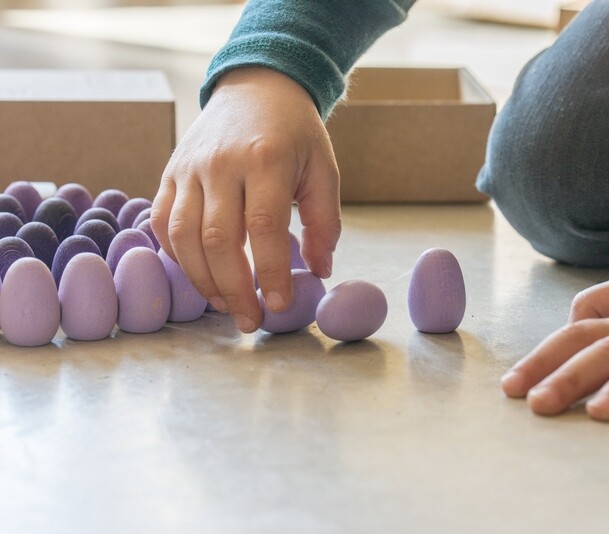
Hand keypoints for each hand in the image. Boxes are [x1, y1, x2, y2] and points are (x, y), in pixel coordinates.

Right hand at [151, 68, 340, 331]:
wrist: (255, 87)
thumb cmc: (295, 134)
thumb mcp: (324, 169)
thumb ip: (325, 222)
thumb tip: (320, 271)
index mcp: (267, 160)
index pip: (264, 227)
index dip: (271, 272)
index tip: (278, 306)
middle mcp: (222, 164)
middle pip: (218, 239)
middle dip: (234, 289)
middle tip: (251, 321)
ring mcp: (189, 168)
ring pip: (183, 235)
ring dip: (202, 280)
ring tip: (225, 306)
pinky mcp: (170, 173)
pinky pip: (162, 222)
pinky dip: (177, 256)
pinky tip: (200, 275)